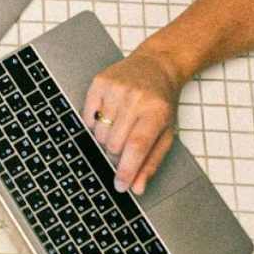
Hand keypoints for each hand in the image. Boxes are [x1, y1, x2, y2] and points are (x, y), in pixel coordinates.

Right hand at [82, 52, 185, 193]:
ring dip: (106, 138)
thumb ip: (152, 162)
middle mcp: (135, 98)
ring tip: (120, 125)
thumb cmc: (162, 102)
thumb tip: (137, 188)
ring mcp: (116, 89)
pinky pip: (87, 117)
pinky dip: (94, 123)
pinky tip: (108, 115)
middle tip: (126, 141)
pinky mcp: (100, 82)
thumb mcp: (166, 133)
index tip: (120, 185)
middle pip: (114, 143)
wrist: (157, 65)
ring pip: (98, 133)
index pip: (136, 147)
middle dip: (117, 152)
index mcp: (156, 112)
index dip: (126, 170)